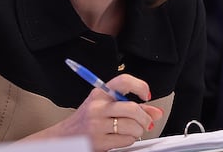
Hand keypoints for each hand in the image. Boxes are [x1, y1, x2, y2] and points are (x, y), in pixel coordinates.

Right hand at [27, 74, 163, 151]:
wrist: (66, 137)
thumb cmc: (88, 120)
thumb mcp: (107, 107)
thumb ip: (133, 108)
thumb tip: (156, 112)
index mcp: (100, 93)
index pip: (124, 81)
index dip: (140, 86)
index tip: (146, 95)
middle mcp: (97, 106)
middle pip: (132, 108)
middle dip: (145, 118)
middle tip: (146, 122)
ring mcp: (97, 124)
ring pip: (132, 126)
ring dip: (138, 131)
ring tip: (132, 131)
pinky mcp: (98, 141)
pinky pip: (126, 140)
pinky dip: (129, 140)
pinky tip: (121, 138)